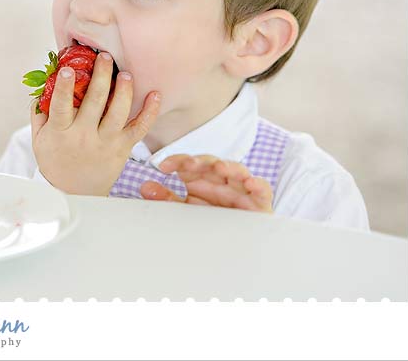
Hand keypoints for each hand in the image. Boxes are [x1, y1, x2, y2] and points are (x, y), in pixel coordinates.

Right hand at [30, 52, 160, 195]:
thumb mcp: (39, 139)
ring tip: (124, 73)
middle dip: (100, 76)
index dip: (64, 87)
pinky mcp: (123, 148)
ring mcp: (106, 142)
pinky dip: (150, 111)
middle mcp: (84, 137)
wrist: (74, 193)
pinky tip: (155, 94)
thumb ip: (39, 112)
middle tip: (104, 57)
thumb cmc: (55, 161)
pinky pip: (140, 128)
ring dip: (123, 89)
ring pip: (118, 112)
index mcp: (60, 133)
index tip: (67, 69)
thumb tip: (44, 84)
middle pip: (94, 102)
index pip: (61, 106)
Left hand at [140, 155, 272, 212]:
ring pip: (237, 171)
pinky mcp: (260, 200)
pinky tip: (250, 182)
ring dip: (229, 167)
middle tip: (189, 164)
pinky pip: (261, 189)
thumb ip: (167, 198)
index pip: (190, 163)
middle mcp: (222, 179)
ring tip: (219, 167)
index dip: (177, 161)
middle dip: (201, 162)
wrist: (235, 245)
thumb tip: (145, 186)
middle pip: (211, 164)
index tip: (163, 166)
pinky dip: (258, 184)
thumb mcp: (186, 210)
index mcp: (203, 178)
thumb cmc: (211, 220)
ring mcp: (242, 188)